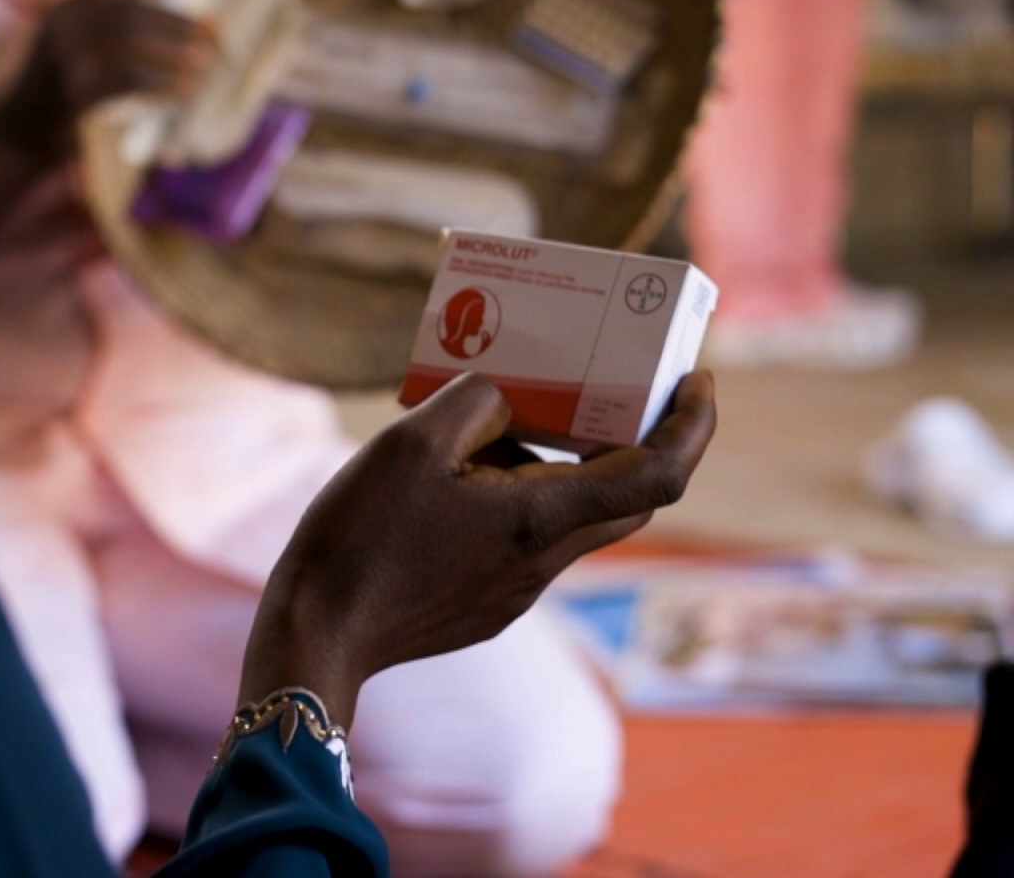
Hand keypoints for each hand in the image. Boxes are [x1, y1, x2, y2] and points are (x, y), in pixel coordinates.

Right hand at [0, 0, 216, 155]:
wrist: (10, 136)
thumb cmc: (51, 97)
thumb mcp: (70, 52)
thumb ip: (104, 32)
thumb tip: (170, 24)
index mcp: (62, 11)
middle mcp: (61, 27)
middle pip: (130, 11)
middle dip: (176, 22)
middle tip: (211, 34)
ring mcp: (64, 59)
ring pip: (130, 41)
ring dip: (174, 51)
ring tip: (204, 63)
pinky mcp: (72, 93)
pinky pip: (127, 80)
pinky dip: (161, 83)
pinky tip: (184, 90)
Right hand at [239, 372, 717, 729]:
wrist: (317, 634)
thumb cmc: (361, 536)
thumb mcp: (411, 441)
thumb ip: (475, 401)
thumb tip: (506, 396)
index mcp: (540, 520)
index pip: (659, 475)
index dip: (692, 425)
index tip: (698, 381)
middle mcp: (544, 562)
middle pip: (627, 500)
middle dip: (639, 441)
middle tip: (616, 387)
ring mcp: (516, 592)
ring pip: (568, 519)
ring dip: (559, 467)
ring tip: (497, 424)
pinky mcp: (484, 607)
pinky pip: (524, 542)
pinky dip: (518, 499)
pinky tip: (456, 480)